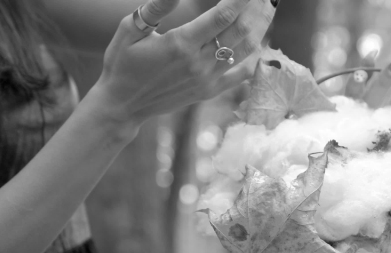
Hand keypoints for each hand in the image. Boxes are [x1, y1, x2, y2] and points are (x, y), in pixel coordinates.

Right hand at [90, 0, 275, 126]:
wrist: (123, 105)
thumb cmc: (122, 62)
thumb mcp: (130, 28)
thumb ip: (157, 7)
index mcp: (181, 43)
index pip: (222, 16)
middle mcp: (199, 63)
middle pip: (240, 30)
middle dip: (255, 8)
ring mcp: (208, 79)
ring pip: (244, 50)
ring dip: (260, 27)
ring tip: (268, 9)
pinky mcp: (210, 91)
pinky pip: (241, 74)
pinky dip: (253, 57)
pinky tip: (261, 41)